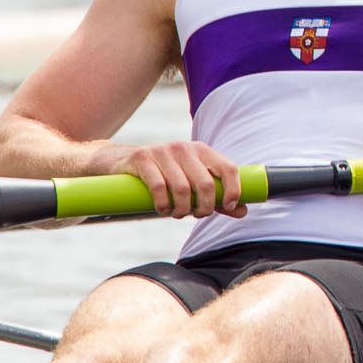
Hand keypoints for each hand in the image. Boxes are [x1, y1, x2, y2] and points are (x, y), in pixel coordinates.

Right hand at [106, 139, 245, 218]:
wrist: (120, 161)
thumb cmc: (164, 175)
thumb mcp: (191, 182)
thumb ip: (217, 196)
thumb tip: (242, 212)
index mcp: (202, 150)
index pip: (228, 168)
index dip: (233, 189)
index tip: (230, 206)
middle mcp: (185, 148)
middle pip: (205, 184)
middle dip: (204, 206)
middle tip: (196, 215)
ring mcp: (162, 151)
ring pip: (182, 188)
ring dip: (182, 209)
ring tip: (177, 214)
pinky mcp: (142, 159)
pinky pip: (158, 186)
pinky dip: (163, 204)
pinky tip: (162, 209)